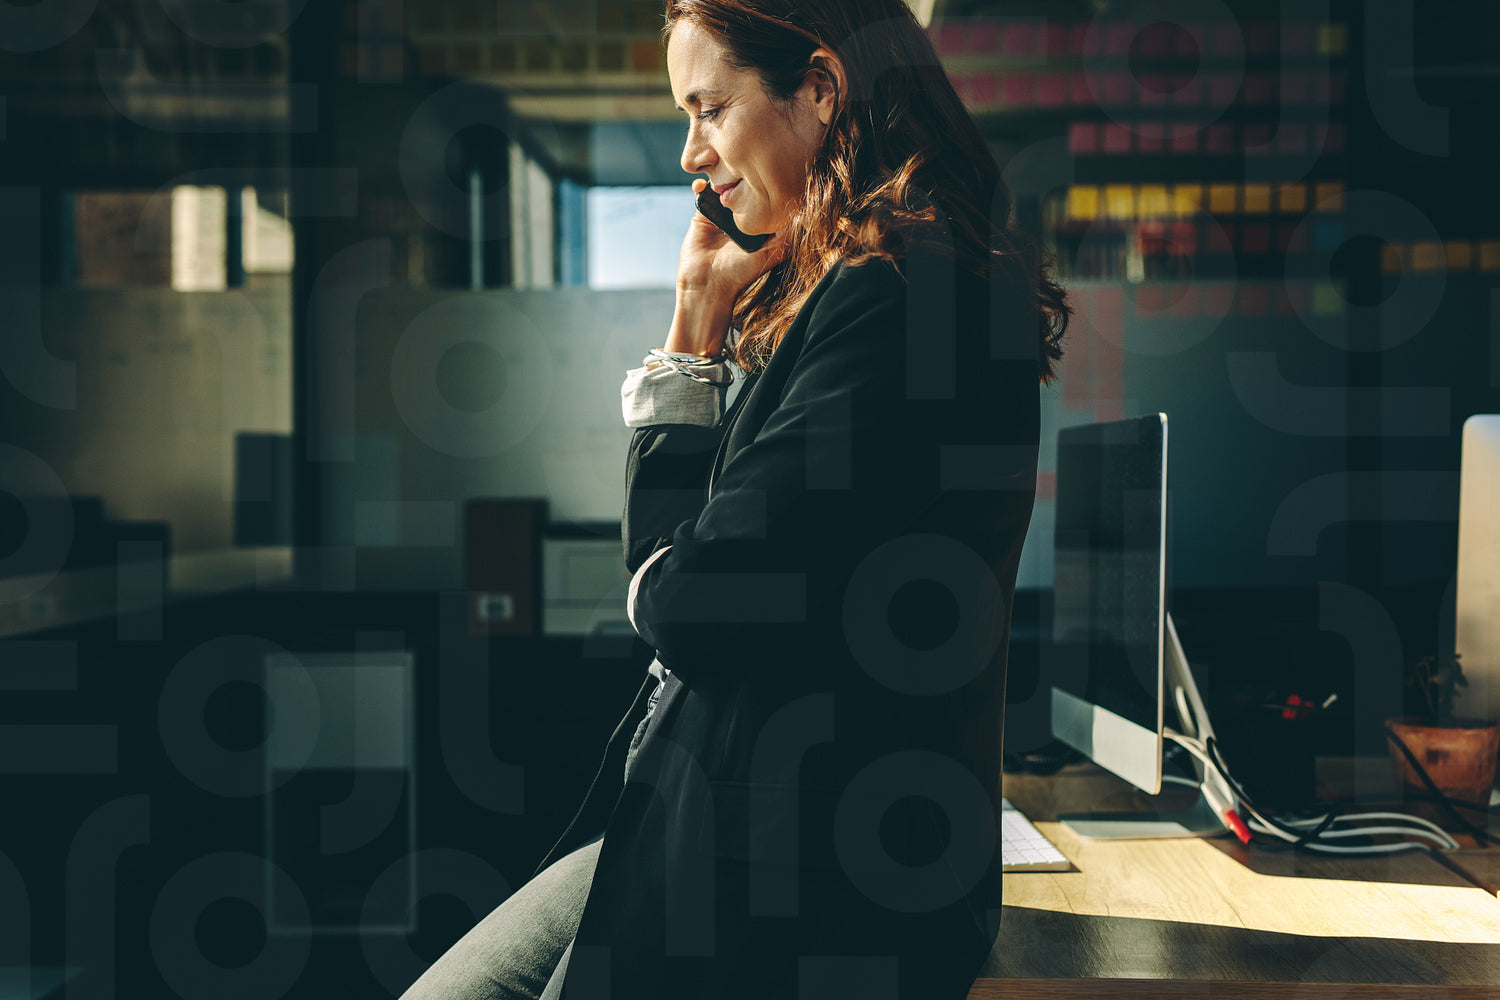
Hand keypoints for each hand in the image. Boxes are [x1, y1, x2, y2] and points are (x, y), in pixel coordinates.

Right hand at [675, 178, 788, 311]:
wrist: (708, 286)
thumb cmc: (740, 274)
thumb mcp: (771, 254)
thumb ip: (787, 235)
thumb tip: (801, 211)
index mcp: (759, 226)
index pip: (764, 198)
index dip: (766, 183)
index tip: (768, 168)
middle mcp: (740, 219)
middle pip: (743, 189)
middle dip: (743, 175)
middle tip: (742, 164)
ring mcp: (721, 216)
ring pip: (722, 188)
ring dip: (720, 176)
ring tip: (720, 169)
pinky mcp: (702, 217)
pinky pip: (701, 195)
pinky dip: (701, 186)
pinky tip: (703, 185)